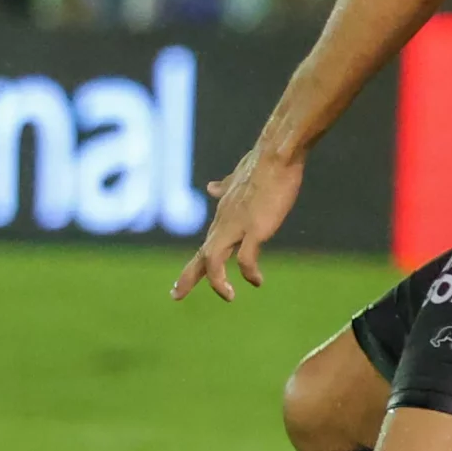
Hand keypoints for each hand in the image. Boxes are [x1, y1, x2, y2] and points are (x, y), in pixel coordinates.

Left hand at [171, 147, 305, 302]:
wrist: (276, 154)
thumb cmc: (262, 164)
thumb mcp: (237, 178)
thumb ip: (225, 187)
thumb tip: (211, 188)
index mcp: (223, 214)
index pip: (206, 244)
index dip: (194, 265)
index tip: (179, 282)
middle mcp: (225, 222)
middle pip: (202, 256)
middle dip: (188, 277)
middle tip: (175, 295)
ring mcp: (238, 226)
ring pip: (214, 259)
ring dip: (217, 281)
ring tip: (228, 296)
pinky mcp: (256, 228)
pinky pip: (246, 259)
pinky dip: (248, 273)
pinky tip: (257, 281)